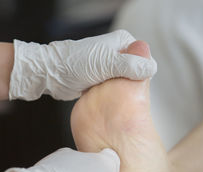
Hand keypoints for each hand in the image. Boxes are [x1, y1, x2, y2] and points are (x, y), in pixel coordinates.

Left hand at [9, 30, 156, 100]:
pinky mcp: (101, 77)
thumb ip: (129, 65)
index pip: (144, 60)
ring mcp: (108, 65)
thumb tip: (151, 68)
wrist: (51, 74)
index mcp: (122, 41)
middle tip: (122, 94)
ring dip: (121, 91)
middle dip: (131, 85)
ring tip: (115, 98)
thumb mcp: (105, 64)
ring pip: (125, 82)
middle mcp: (117, 52)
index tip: (132, 87)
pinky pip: (114, 88)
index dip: (141, 76)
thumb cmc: (74, 64)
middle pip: (135, 72)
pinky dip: (112, 94)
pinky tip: (108, 100)